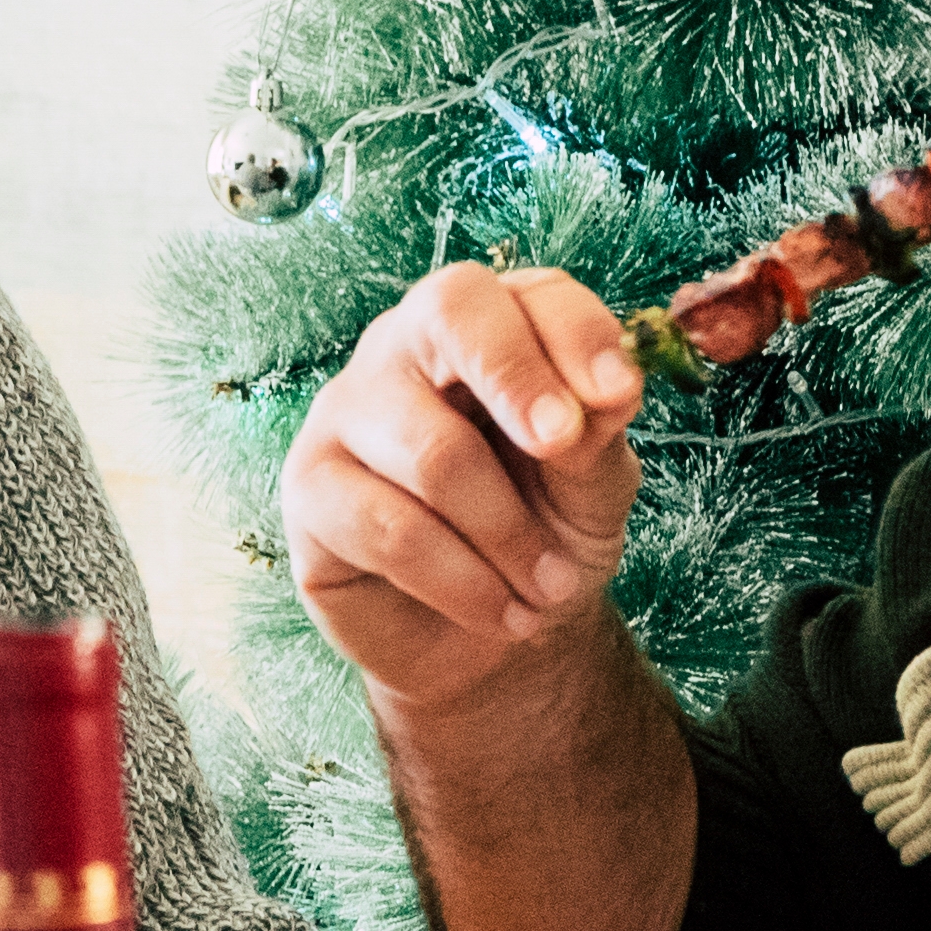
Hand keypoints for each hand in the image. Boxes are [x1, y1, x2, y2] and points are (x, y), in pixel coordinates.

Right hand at [281, 264, 648, 714]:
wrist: (489, 638)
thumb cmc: (543, 535)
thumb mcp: (593, 486)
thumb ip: (597, 435)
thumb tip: (604, 396)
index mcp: (486, 328)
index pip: (526, 293)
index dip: (575, 333)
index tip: (620, 397)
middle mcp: (405, 348)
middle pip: (448, 312)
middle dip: (519, 379)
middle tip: (564, 448)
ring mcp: (345, 412)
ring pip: (432, 450)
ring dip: (508, 534)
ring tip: (549, 590)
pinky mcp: (310, 489)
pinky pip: (389, 530)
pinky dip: (463, 583)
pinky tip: (501, 612)